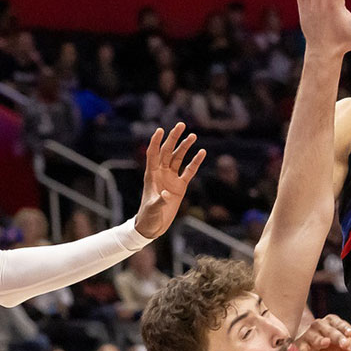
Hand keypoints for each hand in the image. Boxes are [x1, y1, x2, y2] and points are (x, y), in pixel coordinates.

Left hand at [134, 122, 206, 239]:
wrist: (153, 226)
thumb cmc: (148, 216)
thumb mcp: (152, 209)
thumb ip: (159, 201)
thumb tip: (166, 194)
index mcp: (151, 174)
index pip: (153, 154)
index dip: (156, 141)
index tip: (160, 130)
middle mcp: (161, 173)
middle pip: (167, 151)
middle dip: (173, 138)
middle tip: (181, 125)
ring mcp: (171, 178)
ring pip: (179, 158)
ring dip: (185, 146)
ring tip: (193, 135)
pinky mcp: (180, 186)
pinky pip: (189, 171)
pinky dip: (195, 162)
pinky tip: (202, 152)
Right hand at [295, 314, 350, 350]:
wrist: (305, 346)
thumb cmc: (326, 345)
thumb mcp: (338, 347)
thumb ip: (347, 350)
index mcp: (331, 322)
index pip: (339, 323)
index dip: (345, 328)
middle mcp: (319, 325)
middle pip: (330, 331)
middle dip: (338, 337)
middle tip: (345, 345)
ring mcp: (309, 334)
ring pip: (316, 338)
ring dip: (321, 341)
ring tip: (326, 342)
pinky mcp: (301, 345)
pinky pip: (302, 348)